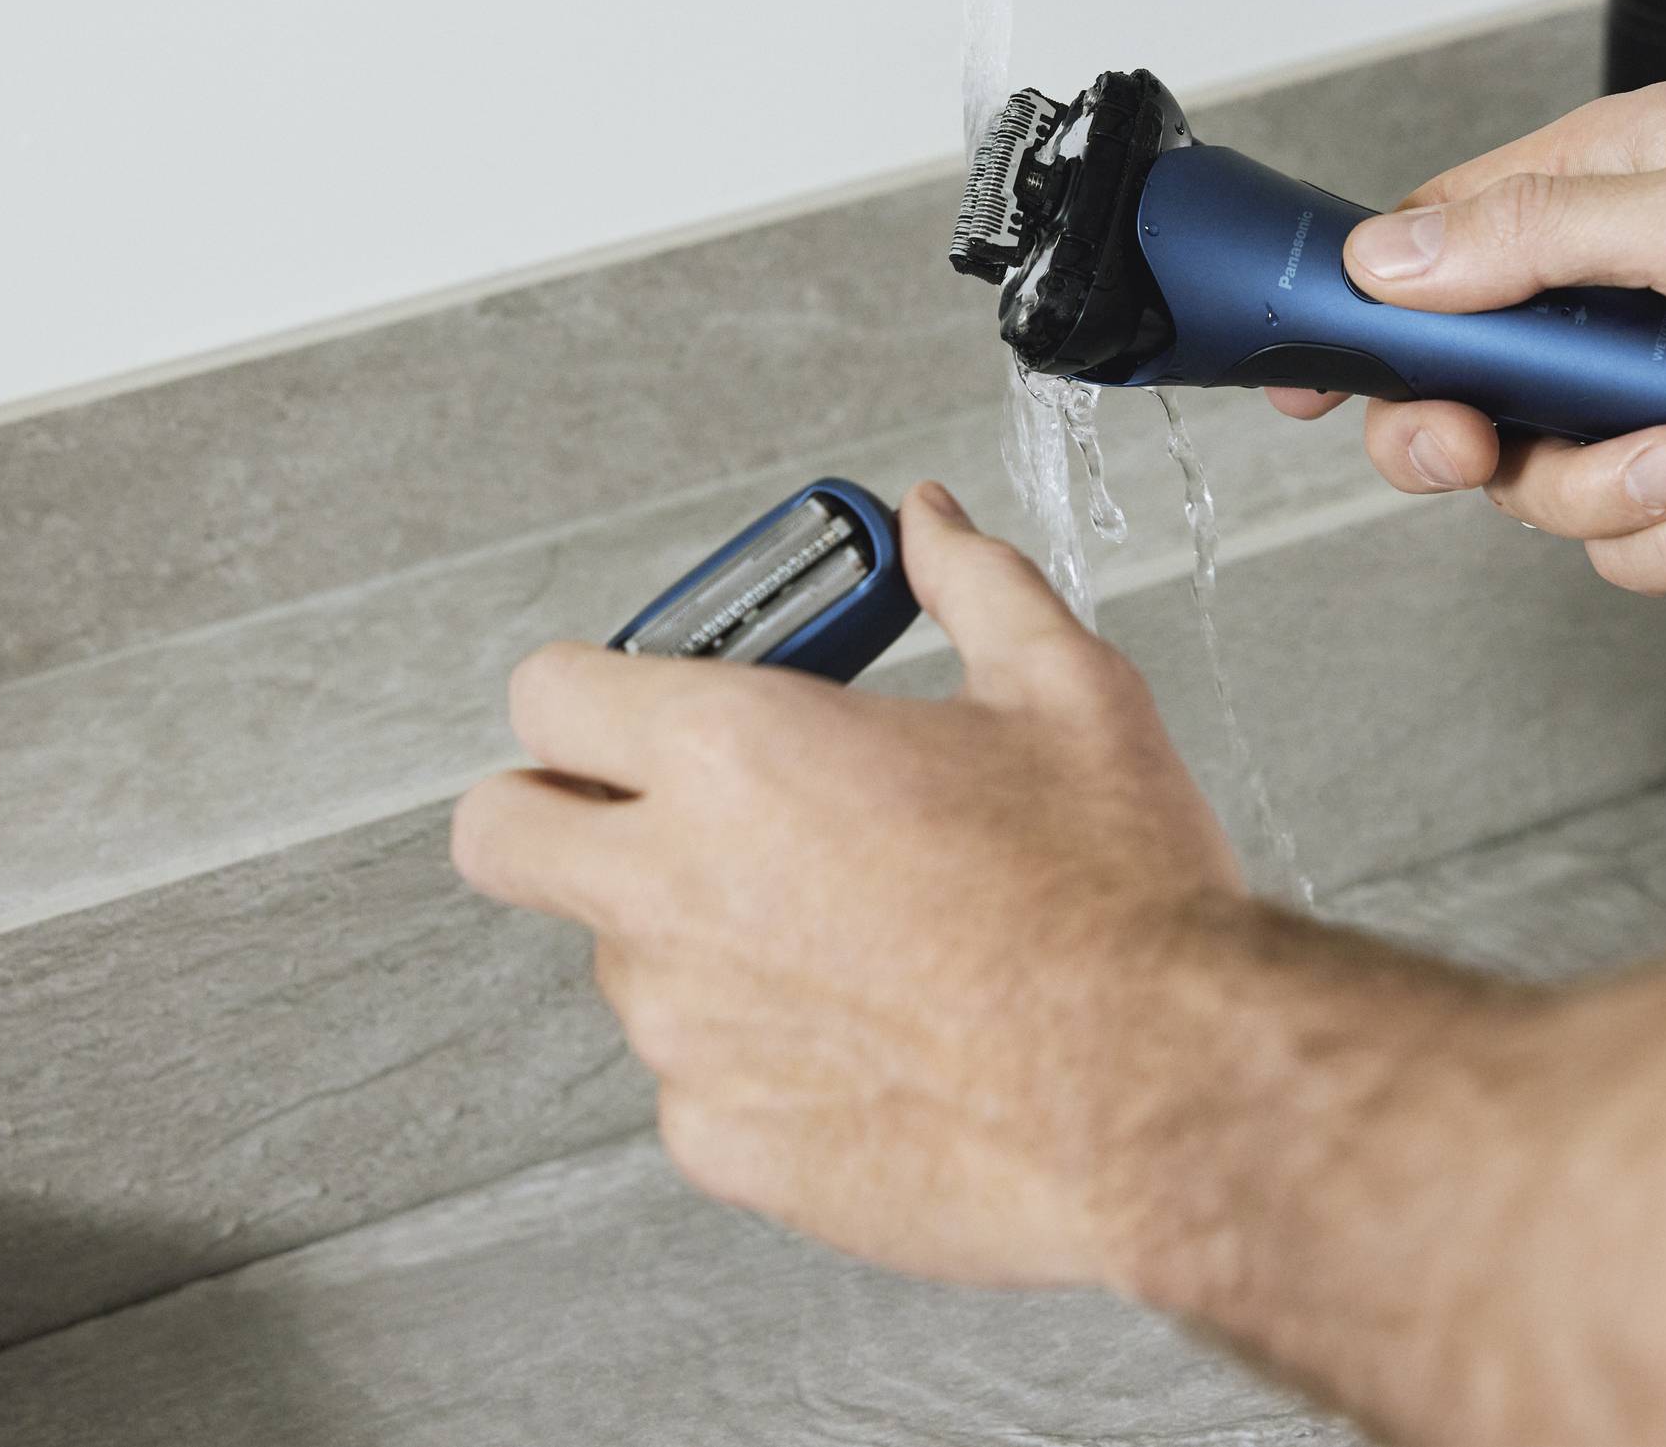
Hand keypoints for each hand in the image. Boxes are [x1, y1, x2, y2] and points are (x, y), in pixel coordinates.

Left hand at [451, 481, 1245, 1288]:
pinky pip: (691, 1079)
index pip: (545, 693)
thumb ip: (971, 585)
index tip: (644, 698)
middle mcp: (676, 885)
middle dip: (556, 806)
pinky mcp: (721, 1137)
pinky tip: (861, 1032)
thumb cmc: (1114, 900)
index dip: (591, 687)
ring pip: (613, 961)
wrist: (1165, 1088)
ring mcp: (685, 1026)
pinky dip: (750, 1054)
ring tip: (832, 927)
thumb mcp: (1063, 689)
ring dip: (685, 935)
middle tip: (658, 803)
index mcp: (736, 751)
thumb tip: (933, 527)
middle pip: (501, 830)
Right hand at [1272, 83, 1665, 593]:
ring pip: (1548, 486)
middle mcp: (1633, 299)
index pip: (1440, 245)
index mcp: (1617, 193)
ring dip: (1614, 491)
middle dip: (1460, 437)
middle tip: (1467, 451)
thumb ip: (1531, 238)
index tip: (1304, 367)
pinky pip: (1644, 548)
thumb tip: (1390, 256)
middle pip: (1465, 389)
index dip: (1364, 310)